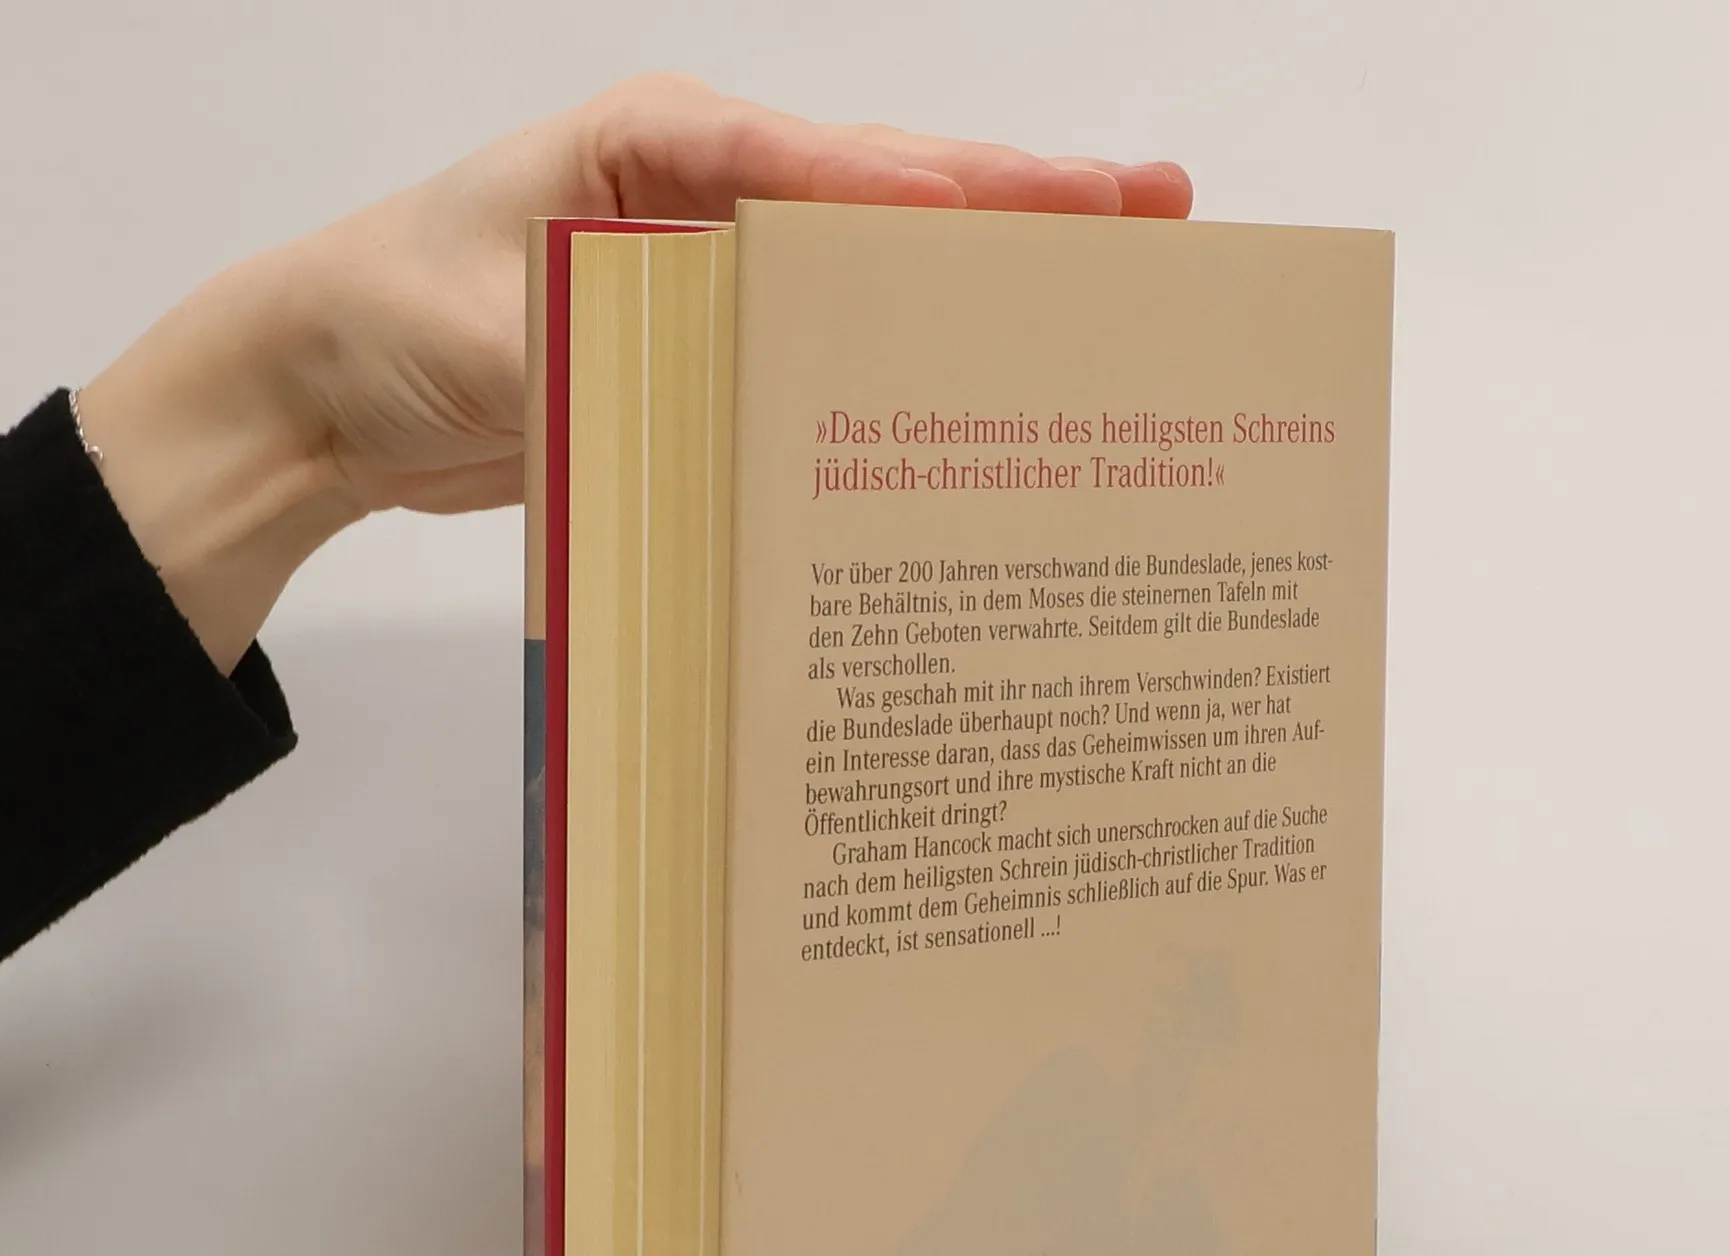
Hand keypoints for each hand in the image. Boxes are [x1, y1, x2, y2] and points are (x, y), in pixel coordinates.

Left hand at [79, 76, 1192, 671]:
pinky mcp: (716, 348)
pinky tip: (989, 378)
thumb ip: (642, 314)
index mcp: (664, 144)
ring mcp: (720, 267)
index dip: (939, 193)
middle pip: (892, 193)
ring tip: (1116, 277)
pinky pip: (834, 346)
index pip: (828, 163)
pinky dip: (915, 354)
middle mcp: (709, 191)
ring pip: (884, 265)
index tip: (1040, 214)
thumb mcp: (513, 315)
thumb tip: (784, 338)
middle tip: (1154, 208)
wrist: (333, 395)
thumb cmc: (397, 321)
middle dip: (1023, 204)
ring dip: (993, 275)